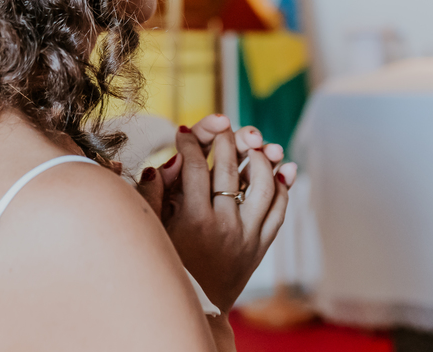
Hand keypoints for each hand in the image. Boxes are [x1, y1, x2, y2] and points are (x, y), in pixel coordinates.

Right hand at [136, 119, 296, 312]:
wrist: (199, 307)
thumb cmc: (171, 265)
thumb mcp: (155, 233)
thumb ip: (151, 199)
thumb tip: (155, 168)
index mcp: (193, 220)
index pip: (193, 167)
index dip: (189, 143)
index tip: (183, 132)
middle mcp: (224, 225)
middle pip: (229, 168)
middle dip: (224, 139)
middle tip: (221, 125)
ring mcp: (247, 235)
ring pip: (263, 184)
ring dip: (258, 158)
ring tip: (250, 145)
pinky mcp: (262, 244)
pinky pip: (280, 208)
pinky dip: (281, 185)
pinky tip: (276, 170)